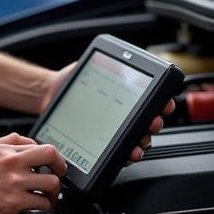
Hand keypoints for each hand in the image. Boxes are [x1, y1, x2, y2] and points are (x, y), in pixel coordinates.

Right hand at [0, 132, 66, 213]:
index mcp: (4, 150)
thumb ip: (4, 143)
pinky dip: (44, 206)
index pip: (39, 145)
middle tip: (58, 175)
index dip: (50, 156)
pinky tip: (38, 206)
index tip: (51, 164)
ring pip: (51, 182)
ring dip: (53, 192)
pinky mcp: (14, 202)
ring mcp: (14, 183)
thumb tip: (24, 141)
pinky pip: (41, 203)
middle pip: (51, 156)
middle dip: (60, 167)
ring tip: (48, 196)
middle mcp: (11, 163)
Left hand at [39, 62, 174, 161]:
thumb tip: (119, 57)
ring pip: (137, 140)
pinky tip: (127, 154)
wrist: (48, 97)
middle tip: (153, 123)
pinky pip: (119, 154)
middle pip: (148, 123)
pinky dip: (126, 156)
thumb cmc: (71, 83)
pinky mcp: (103, 146)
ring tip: (140, 143)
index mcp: (126, 98)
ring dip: (143, 143)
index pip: (150, 102)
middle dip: (154, 124)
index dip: (162, 103)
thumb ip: (105, 63)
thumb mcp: (89, 68)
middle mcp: (124, 116)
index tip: (165, 104)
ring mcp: (115, 132)